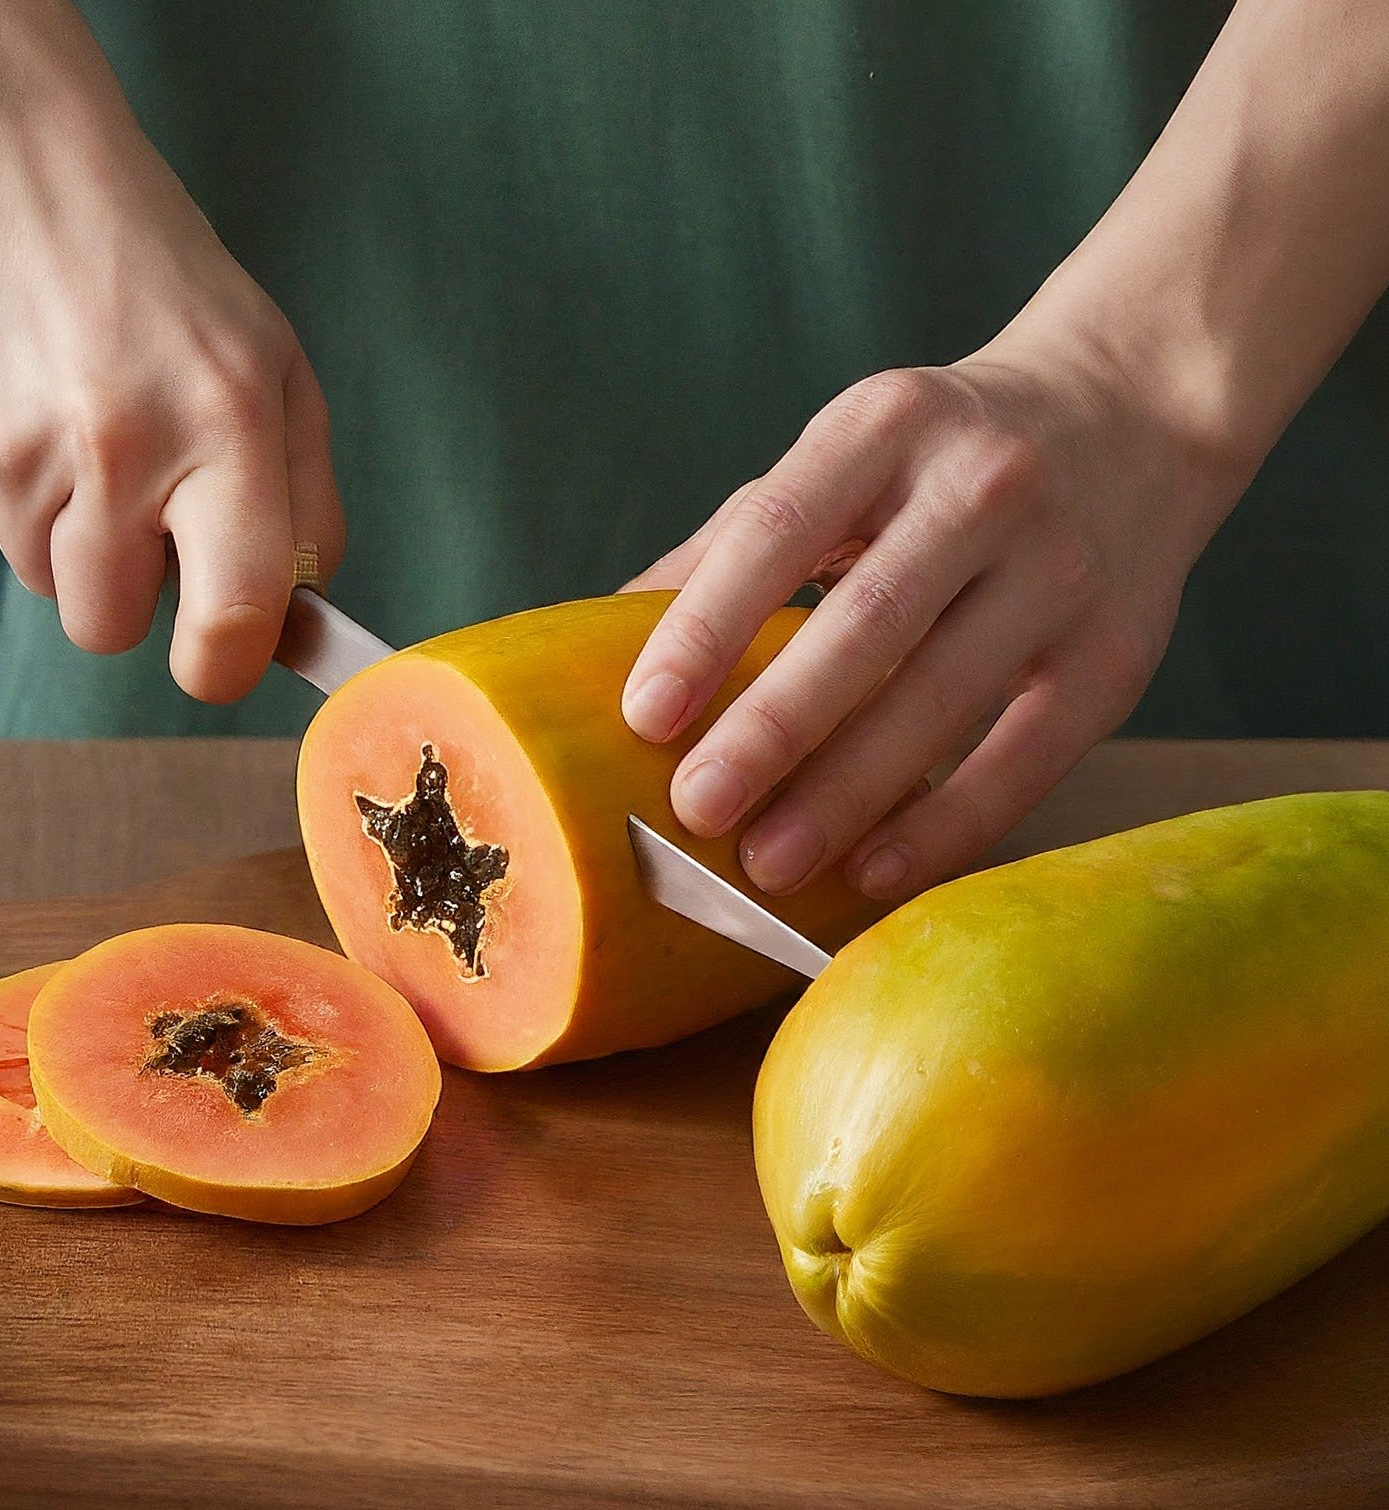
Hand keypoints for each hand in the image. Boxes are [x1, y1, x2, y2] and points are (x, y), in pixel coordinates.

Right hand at [0, 2, 342, 701]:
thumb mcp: (281, 372)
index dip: (227, 664)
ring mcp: (18, 450)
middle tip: (148, 517)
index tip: (223, 658)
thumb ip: (304, 506)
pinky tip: (39, 412)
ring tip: (92, 438)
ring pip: (49, 585)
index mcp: (228, 428)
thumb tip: (295, 619)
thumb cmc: (169, 279)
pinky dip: (26, 495)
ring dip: (78, 542)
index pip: (232, 614)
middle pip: (111, 628)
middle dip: (134, 601)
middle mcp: (120, 447)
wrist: (14, 159)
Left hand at [622, 334, 1248, 902]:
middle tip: (696, 809)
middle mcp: (983, 487)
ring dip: (845, 793)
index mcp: (887, 425)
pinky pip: (1025, 756)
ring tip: (766, 863)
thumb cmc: (940, 459)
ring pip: (941, 697)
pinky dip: (945, 822)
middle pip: (863, 625)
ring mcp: (1062, 569)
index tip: (644, 715)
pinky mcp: (1118, 652)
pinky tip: (871, 869)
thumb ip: (738, 536)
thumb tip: (604, 635)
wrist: (1132, 414)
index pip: (777, 527)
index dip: (706, 626)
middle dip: (773, 728)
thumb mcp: (847, 454)